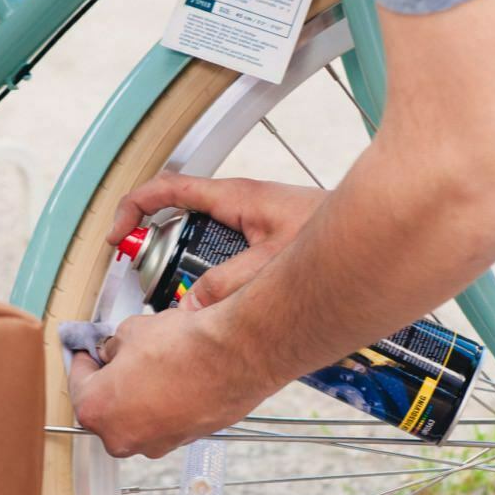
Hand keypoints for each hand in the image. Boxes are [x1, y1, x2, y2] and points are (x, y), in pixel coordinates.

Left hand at [68, 308, 272, 458]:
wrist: (233, 357)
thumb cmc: (183, 347)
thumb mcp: (132, 331)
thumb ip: (114, 346)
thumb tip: (116, 350)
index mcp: (96, 409)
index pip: (78, 381)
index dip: (85, 360)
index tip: (89, 352)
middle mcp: (122, 437)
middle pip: (107, 406)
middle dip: (113, 381)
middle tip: (123, 357)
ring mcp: (155, 444)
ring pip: (137, 416)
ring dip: (141, 394)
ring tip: (158, 365)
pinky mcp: (183, 441)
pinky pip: (165, 421)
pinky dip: (166, 403)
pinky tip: (177, 378)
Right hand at [109, 174, 325, 309]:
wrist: (376, 231)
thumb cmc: (334, 230)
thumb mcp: (273, 263)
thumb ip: (228, 284)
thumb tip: (191, 304)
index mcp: (234, 197)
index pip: (167, 189)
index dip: (133, 209)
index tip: (119, 234)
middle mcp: (239, 204)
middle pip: (179, 215)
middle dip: (156, 245)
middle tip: (144, 273)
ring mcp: (251, 219)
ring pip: (202, 238)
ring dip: (187, 265)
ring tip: (183, 296)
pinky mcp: (264, 237)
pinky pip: (224, 252)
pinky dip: (212, 273)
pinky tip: (220, 300)